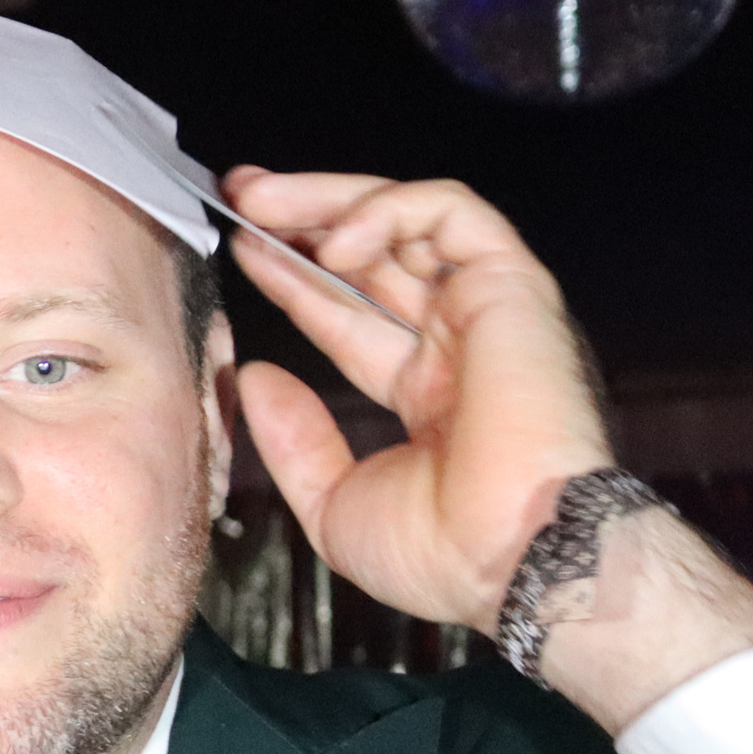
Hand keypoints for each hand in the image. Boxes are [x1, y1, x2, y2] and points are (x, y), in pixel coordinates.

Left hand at [221, 169, 620, 629]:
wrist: (515, 558)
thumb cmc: (446, 555)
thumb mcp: (334, 502)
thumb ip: (295, 438)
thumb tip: (258, 376)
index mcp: (427, 394)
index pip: (349, 314)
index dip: (294, 279)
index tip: (241, 251)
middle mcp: (458, 345)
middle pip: (376, 255)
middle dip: (304, 216)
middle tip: (238, 195)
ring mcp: (487, 312)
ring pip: (411, 218)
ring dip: (330, 199)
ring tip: (259, 199)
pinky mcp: (513, 287)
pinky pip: (452, 214)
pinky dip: (388, 211)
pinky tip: (334, 244)